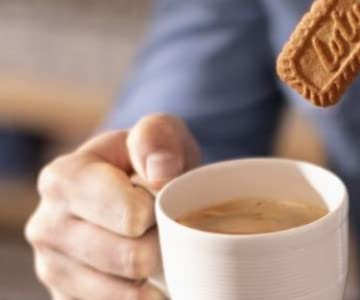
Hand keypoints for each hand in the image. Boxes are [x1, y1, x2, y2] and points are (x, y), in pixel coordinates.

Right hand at [25, 114, 199, 299]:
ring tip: (157, 250)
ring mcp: (52, 269)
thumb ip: (159, 136)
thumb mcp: (160, 136)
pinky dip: (142, 298)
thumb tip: (160, 172)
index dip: (161, 212)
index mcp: (62, 179)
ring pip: (126, 293)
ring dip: (155, 276)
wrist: (133, 198)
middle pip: (131, 259)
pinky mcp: (65, 299)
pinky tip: (147, 279)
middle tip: (166, 230)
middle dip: (163, 247)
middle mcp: (46, 227)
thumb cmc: (149, 166)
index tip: (162, 200)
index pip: (131, 215)